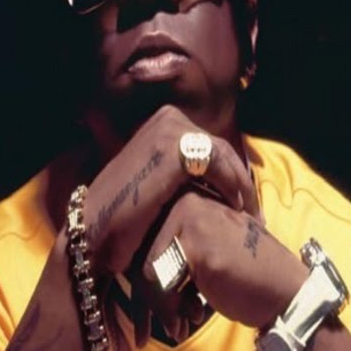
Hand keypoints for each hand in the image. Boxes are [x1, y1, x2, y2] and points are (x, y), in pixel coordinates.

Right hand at [80, 105, 260, 275]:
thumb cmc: (121, 215)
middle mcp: (167, 118)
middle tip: (255, 211)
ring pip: (224, 155)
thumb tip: (211, 179)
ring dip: (241, 185)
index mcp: (163, 123)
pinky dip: (232, 185)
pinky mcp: (173, 147)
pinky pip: (219, 163)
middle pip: (221, 148)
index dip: (231, 173)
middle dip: (240, 179)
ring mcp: (170, 129)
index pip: (210, 145)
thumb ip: (178, 172)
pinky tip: (237, 208)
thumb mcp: (152, 182)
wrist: (94, 232)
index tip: (245, 203)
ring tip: (250, 215)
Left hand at [139, 190, 308, 330]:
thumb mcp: (209, 253)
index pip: (150, 238)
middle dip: (154, 295)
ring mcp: (192, 219)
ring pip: (147, 268)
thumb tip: (134, 274)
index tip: (169, 309)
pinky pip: (159, 281)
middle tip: (174, 322)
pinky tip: (185, 323)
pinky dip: (167, 309)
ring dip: (160, 305)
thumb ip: (177, 251)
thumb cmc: (249, 279)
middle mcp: (188, 199)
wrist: (287, 294)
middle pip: (144, 252)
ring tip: (180, 325)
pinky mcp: (196, 244)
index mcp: (191, 197)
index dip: (153, 280)